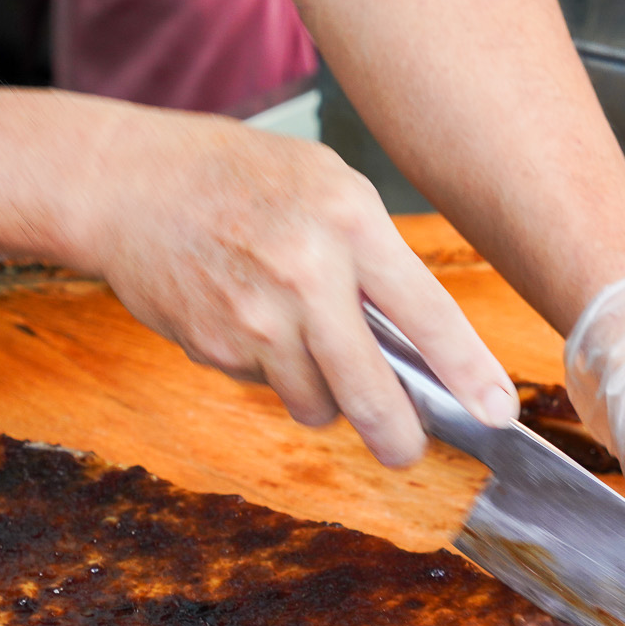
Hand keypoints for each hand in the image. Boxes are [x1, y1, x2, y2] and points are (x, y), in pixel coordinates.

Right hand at [72, 110, 518, 466]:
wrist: (127, 184)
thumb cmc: (236, 177)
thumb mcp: (324, 184)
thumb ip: (375, 257)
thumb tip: (420, 345)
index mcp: (348, 220)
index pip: (428, 314)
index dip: (468, 374)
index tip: (498, 413)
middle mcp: (307, 273)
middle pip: (372, 390)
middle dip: (398, 435)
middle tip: (407, 448)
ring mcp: (258, 316)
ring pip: (318, 402)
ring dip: (325, 396)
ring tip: (303, 345)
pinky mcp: (217, 346)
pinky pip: (267, 387)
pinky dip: (271, 373)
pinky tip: (248, 322)